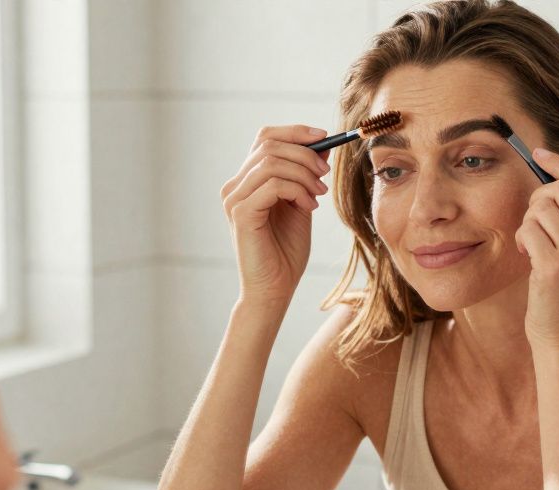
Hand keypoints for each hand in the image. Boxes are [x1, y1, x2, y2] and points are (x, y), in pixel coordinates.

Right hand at [220, 125, 330, 310]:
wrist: (275, 289)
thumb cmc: (286, 252)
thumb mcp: (301, 204)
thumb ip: (304, 177)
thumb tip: (321, 146)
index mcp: (246, 182)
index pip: (265, 138)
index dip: (295, 132)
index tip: (325, 138)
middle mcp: (234, 186)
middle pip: (269, 145)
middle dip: (305, 154)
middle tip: (325, 174)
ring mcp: (234, 199)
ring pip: (272, 162)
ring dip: (304, 174)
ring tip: (318, 195)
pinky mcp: (241, 213)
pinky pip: (273, 184)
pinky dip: (297, 190)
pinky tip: (308, 207)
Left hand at [515, 148, 558, 353]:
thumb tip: (554, 180)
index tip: (538, 153)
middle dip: (538, 198)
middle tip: (533, 221)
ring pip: (541, 209)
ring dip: (527, 223)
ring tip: (532, 245)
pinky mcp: (555, 267)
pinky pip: (529, 230)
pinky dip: (522, 238)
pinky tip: (527, 256)